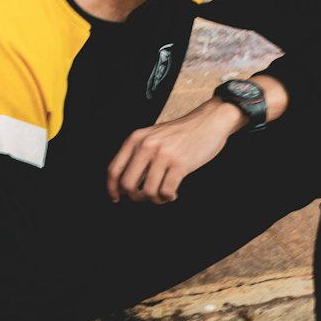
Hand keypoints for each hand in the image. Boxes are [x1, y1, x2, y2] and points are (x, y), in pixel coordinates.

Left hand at [106, 100, 242, 204]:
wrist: (209, 121)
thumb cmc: (181, 133)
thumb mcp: (153, 136)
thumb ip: (138, 154)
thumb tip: (125, 185)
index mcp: (136, 139)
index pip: (114, 169)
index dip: (112, 188)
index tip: (116, 198)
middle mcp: (146, 146)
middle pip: (128, 184)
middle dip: (135, 197)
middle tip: (145, 198)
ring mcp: (163, 155)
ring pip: (148, 192)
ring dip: (155, 199)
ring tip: (163, 194)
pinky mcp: (180, 164)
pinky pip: (166, 192)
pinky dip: (168, 197)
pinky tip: (173, 193)